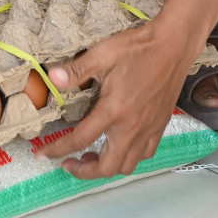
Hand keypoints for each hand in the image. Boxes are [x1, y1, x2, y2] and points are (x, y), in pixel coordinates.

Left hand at [38, 16, 195, 177]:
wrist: (173, 45)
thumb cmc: (138, 48)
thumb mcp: (102, 54)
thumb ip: (77, 70)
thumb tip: (52, 78)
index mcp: (114, 110)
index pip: (80, 140)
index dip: (58, 150)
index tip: (43, 155)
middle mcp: (132, 126)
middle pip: (107, 167)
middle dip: (84, 172)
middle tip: (69, 162)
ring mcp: (148, 129)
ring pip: (127, 166)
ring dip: (107, 167)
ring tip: (92, 156)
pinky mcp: (160, 125)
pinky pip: (144, 155)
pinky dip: (129, 158)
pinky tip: (120, 146)